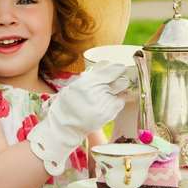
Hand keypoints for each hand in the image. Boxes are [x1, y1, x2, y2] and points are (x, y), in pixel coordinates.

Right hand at [27, 60, 128, 174]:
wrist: (65, 125)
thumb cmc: (69, 101)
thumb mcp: (77, 83)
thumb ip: (94, 72)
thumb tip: (108, 61)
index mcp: (86, 82)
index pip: (112, 71)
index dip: (118, 68)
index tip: (121, 67)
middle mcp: (96, 93)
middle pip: (122, 81)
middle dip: (119, 80)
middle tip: (113, 83)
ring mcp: (103, 105)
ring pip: (120, 92)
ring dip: (114, 92)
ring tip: (101, 97)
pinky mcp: (107, 115)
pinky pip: (120, 102)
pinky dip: (115, 102)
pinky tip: (104, 104)